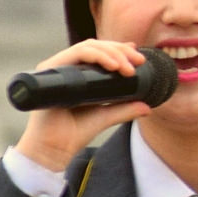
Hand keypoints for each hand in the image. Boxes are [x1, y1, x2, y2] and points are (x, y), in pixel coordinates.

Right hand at [13, 41, 153, 172]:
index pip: (100, 52)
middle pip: (95, 46)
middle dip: (119, 50)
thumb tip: (147, 106)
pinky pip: (75, 54)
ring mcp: (57, 68)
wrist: (54, 150)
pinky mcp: (50, 71)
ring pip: (87, 47)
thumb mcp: (105, 117)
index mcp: (77, 74)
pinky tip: (113, 66)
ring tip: (127, 67)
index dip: (120, 51)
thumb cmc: (73, 134)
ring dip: (111, 53)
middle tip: (138, 62)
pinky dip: (96, 56)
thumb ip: (124, 109)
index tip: (139, 59)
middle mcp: (66, 67)